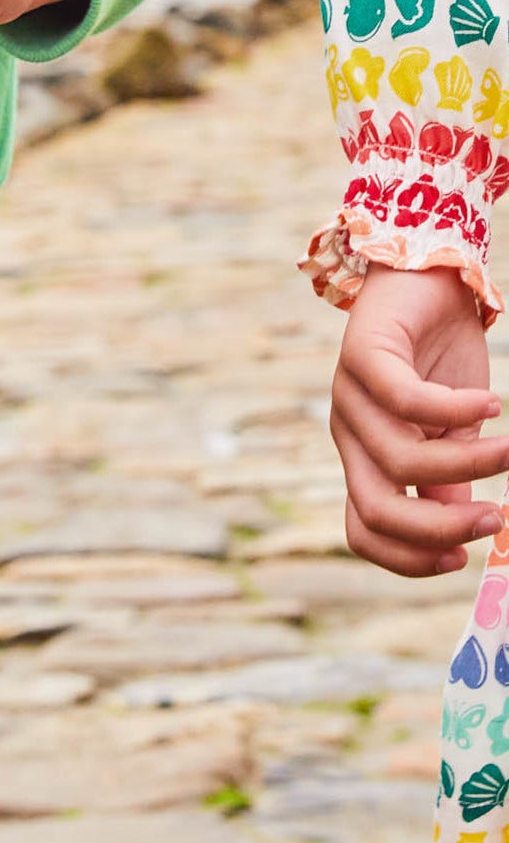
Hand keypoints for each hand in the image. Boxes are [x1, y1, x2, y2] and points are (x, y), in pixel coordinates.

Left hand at [331, 264, 506, 576]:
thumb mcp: (454, 432)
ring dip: (467, 462)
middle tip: (495, 519)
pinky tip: (490, 405)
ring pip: (398, 458)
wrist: (429, 282)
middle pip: (375, 507)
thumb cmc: (442, 364)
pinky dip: (453, 410)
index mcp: (366, 461)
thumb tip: (470, 528)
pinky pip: (403, 399)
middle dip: (438, 526)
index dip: (406, 557)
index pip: (363, 530)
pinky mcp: (361, 353)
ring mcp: (348, 396)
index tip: (463, 560)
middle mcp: (349, 435)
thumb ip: (452, 480)